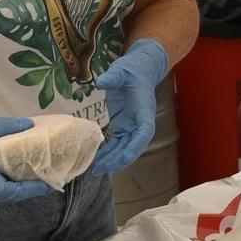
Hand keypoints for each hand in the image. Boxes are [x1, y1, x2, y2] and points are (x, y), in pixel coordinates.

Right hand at [0, 105, 49, 202]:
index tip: (49, 182)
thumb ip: (8, 127)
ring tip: (31, 173)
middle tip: (44, 175)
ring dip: (13, 186)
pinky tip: (9, 171)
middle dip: (26, 187)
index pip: (12, 192)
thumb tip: (31, 126)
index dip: (33, 189)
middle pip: (6, 195)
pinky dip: (0, 184)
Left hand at [89, 39, 170, 176]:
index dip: (136, 146)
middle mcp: (140, 122)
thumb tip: (102, 83)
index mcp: (144, 110)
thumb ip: (113, 77)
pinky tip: (96, 160)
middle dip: (119, 159)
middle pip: (133, 146)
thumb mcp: (122, 70)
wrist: (137, 69)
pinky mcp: (122, 126)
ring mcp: (131, 125)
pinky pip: (116, 143)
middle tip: (102, 169)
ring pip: (123, 148)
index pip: (144, 132)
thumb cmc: (132, 69)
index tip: (126, 156)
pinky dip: (107, 152)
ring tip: (96, 171)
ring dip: (112, 160)